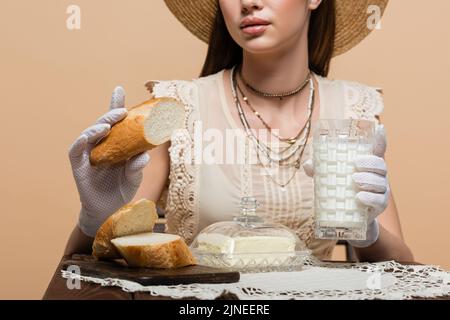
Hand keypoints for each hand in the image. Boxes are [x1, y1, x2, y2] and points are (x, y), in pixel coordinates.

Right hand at [68, 87, 150, 236]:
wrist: (110, 212)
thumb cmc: (121, 189)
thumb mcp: (134, 175)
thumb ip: (138, 165)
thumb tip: (144, 155)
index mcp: (114, 144)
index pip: (114, 122)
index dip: (115, 104)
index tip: (119, 88)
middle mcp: (100, 146)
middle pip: (103, 124)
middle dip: (111, 114)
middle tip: (122, 110)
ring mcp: (87, 154)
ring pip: (89, 133)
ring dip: (99, 125)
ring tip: (110, 122)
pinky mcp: (77, 165)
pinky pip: (76, 149)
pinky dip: (84, 139)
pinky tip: (95, 134)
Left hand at [303, 124, 389, 246]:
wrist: (348, 219)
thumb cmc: (340, 191)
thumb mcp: (329, 178)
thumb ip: (319, 170)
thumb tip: (308, 165)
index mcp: (367, 165)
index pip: (377, 150)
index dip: (380, 139)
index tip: (380, 128)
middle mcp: (377, 176)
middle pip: (381, 165)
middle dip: (370, 163)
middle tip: (355, 164)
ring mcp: (380, 192)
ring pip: (381, 183)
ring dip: (369, 180)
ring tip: (354, 181)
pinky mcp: (378, 207)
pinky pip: (379, 201)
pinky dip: (370, 199)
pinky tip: (360, 197)